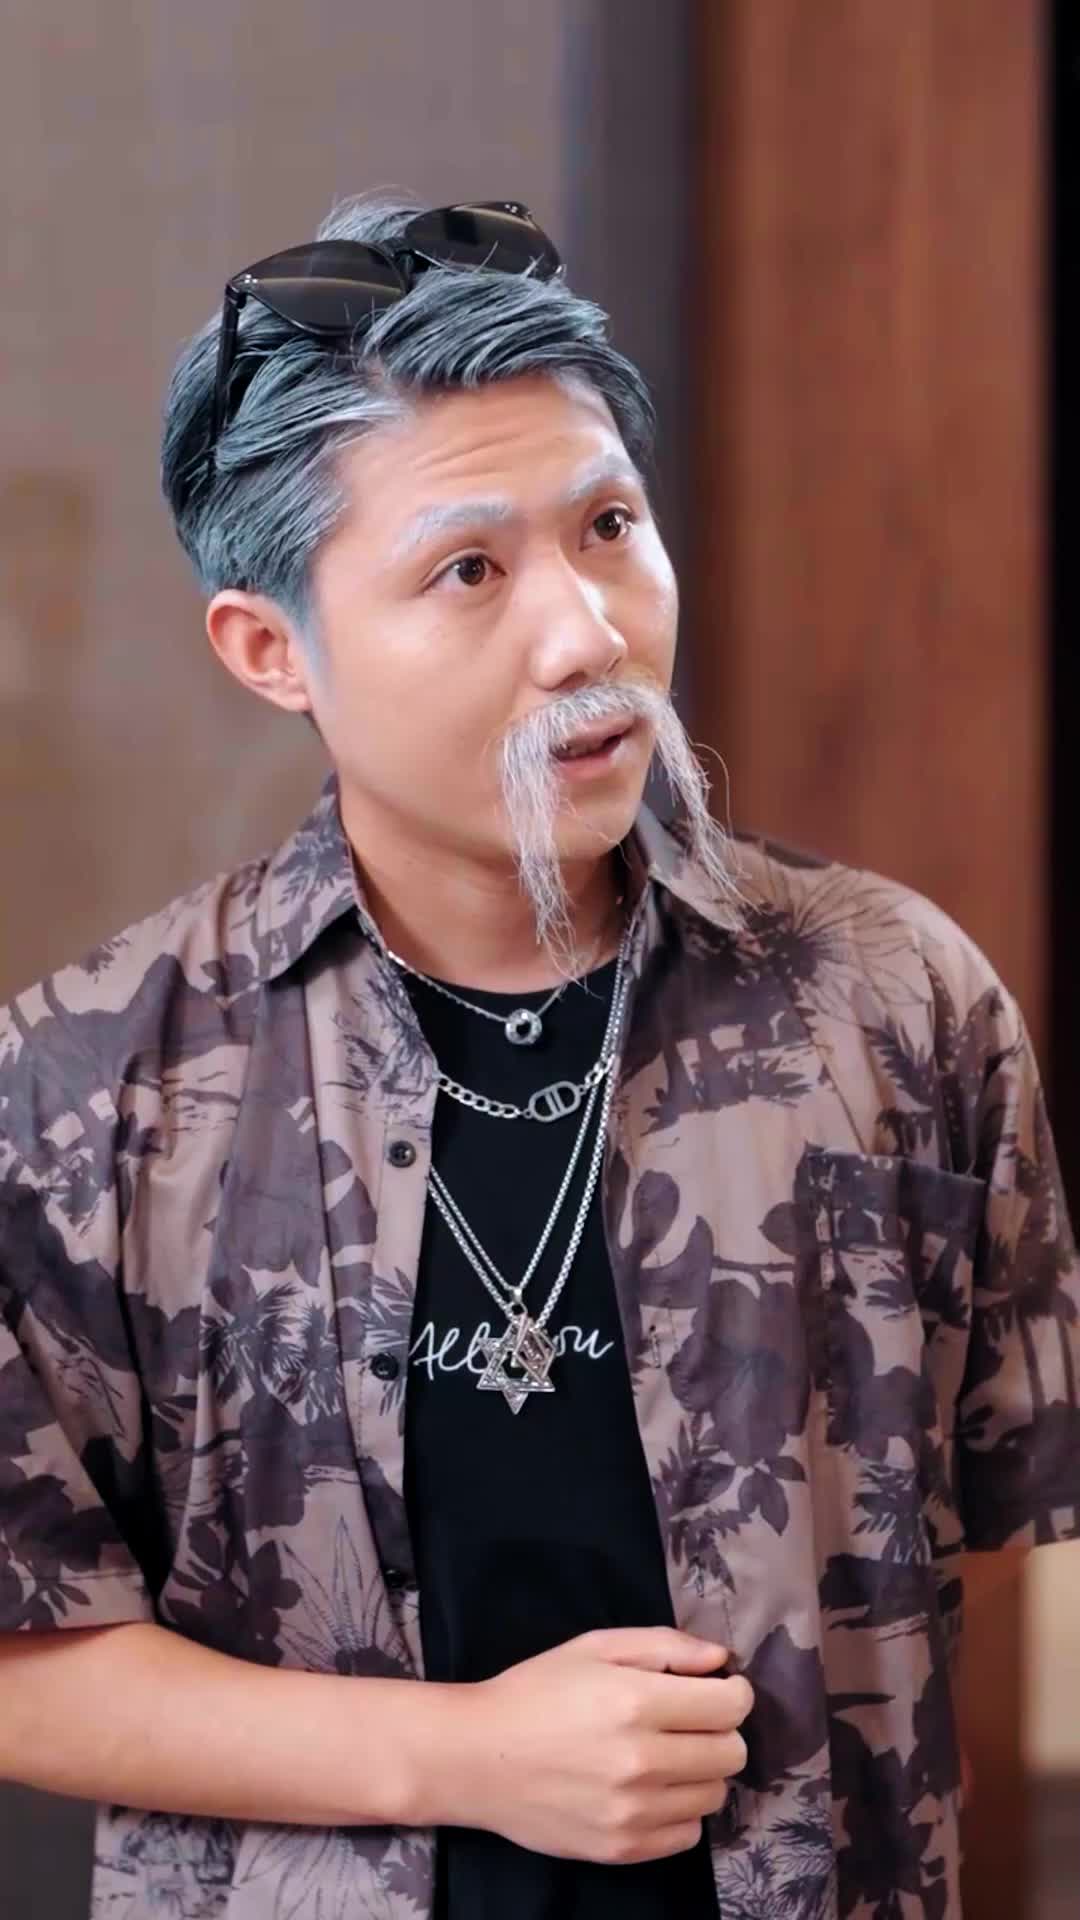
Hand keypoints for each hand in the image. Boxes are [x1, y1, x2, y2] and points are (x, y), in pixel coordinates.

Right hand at [447, 1626, 752, 1864]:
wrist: (476, 1758)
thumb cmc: (535, 1691)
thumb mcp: (595, 1647)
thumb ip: (663, 1646)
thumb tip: (720, 1659)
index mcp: (635, 1702)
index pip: (730, 1706)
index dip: (732, 1692)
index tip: (717, 1689)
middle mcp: (640, 1761)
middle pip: (731, 1753)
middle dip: (720, 1731)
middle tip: (690, 1722)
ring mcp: (633, 1812)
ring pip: (715, 1795)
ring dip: (702, 1771)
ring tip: (667, 1755)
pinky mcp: (622, 1848)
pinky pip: (688, 1834)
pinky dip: (680, 1810)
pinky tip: (651, 1789)